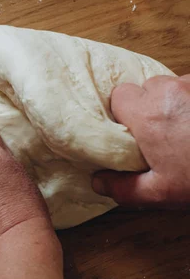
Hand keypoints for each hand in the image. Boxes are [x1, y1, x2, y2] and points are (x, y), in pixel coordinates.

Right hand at [93, 75, 189, 206]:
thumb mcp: (162, 192)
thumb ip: (123, 187)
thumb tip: (97, 182)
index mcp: (147, 115)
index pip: (118, 96)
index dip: (123, 113)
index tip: (132, 132)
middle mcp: (169, 92)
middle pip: (145, 88)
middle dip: (148, 106)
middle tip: (161, 134)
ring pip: (171, 86)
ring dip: (173, 102)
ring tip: (187, 129)